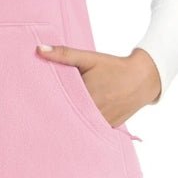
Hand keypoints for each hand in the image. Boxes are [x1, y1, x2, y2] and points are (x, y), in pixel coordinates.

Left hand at [35, 44, 160, 126]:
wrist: (143, 78)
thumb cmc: (114, 67)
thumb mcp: (89, 58)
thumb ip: (63, 54)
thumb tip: (39, 49)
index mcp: (86, 97)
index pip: (59, 105)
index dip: (46, 104)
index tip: (34, 103)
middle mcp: (94, 113)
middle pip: (68, 116)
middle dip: (56, 113)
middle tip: (38, 113)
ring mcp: (103, 122)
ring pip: (80, 125)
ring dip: (70, 120)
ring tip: (52, 121)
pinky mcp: (110, 127)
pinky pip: (92, 128)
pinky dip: (84, 124)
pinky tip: (74, 120)